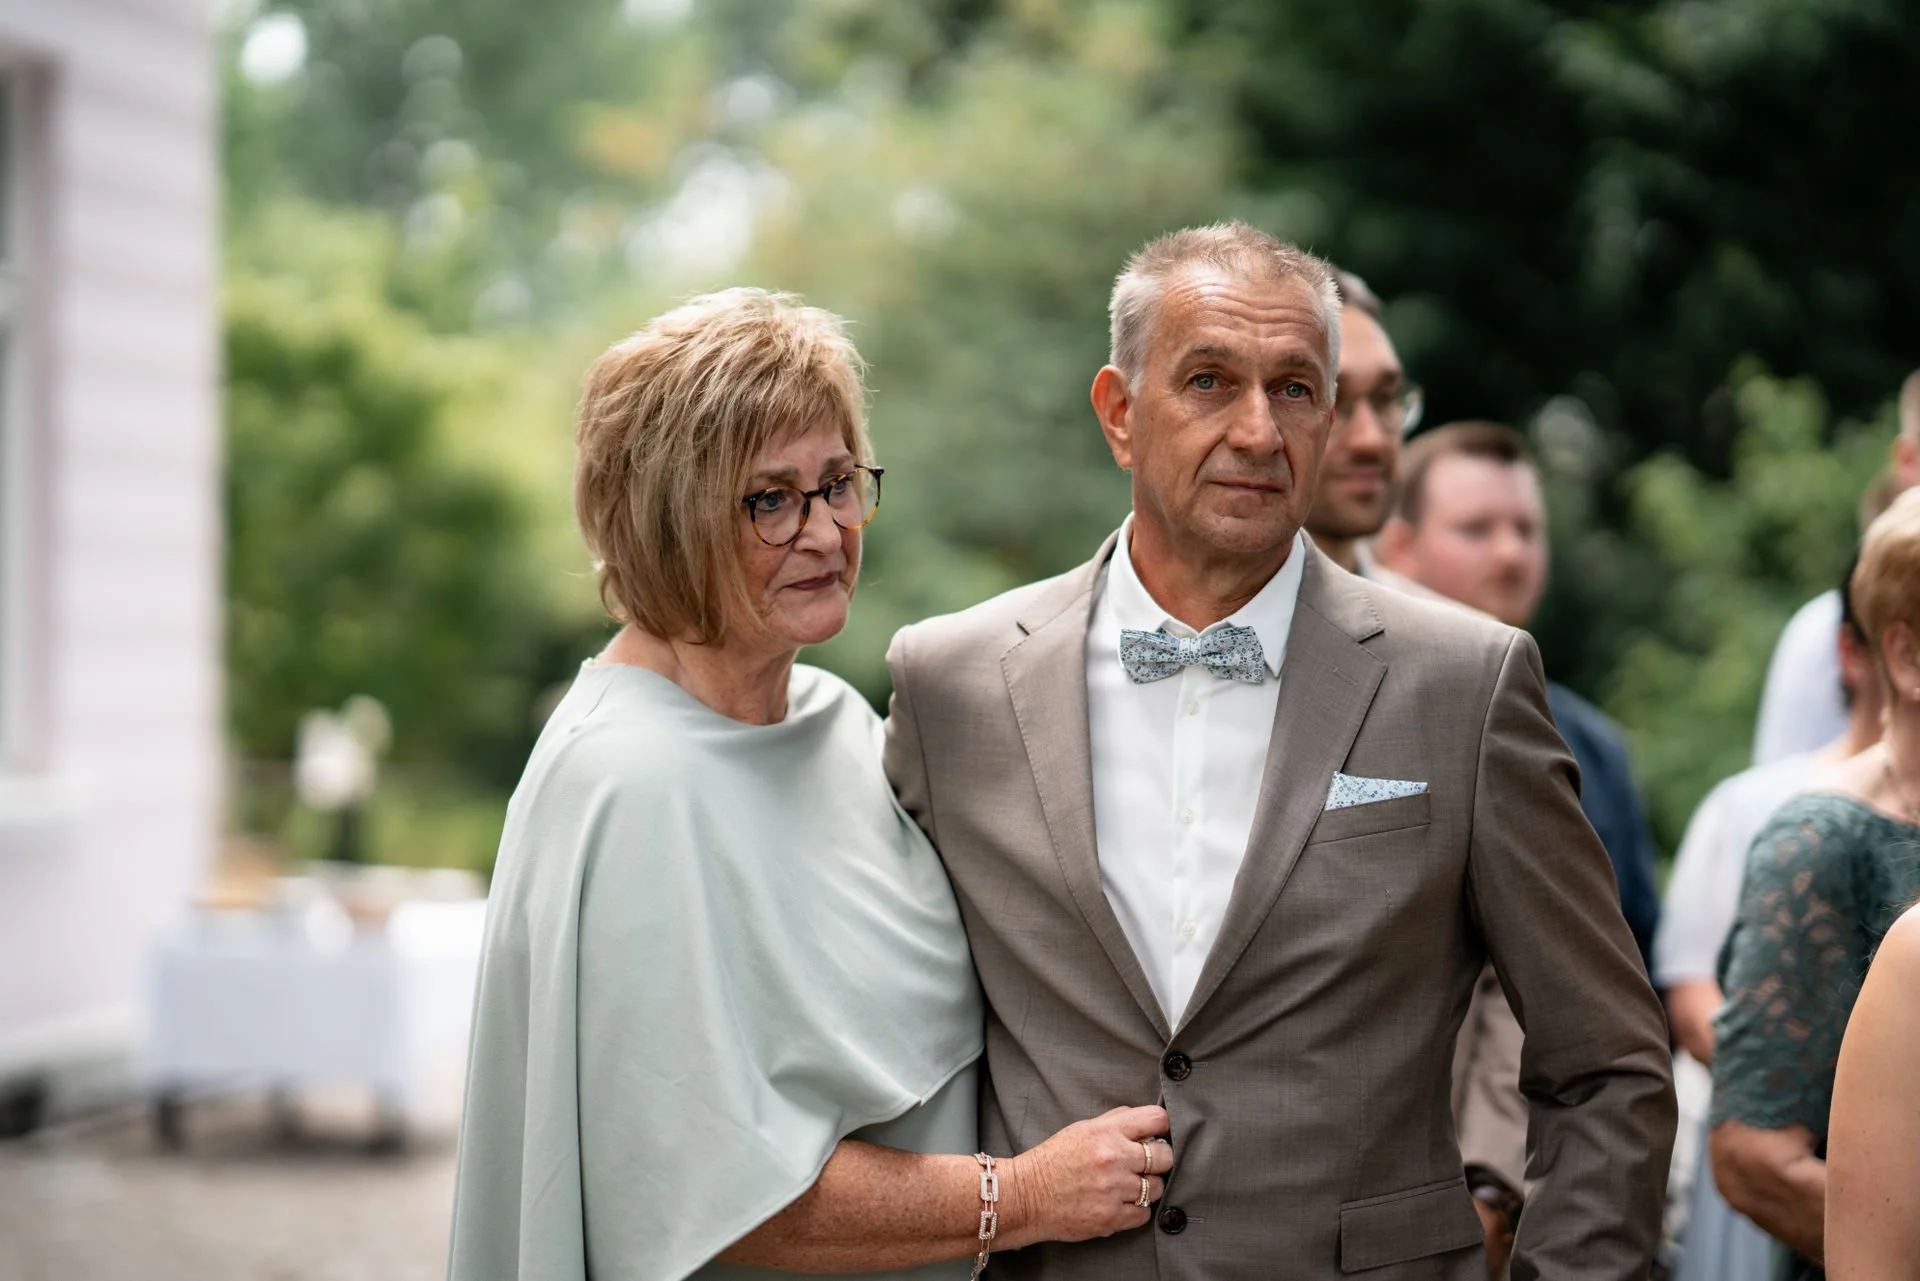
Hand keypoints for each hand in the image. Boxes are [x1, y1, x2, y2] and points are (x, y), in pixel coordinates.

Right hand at [1000, 1106, 1172, 1246]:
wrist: (1025, 1196)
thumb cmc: (1053, 1161)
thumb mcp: (1081, 1129)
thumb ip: (1115, 1121)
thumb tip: (1146, 1120)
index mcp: (1106, 1132)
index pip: (1157, 1119)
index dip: (1162, 1127)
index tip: (1158, 1135)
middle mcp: (1113, 1158)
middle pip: (1165, 1157)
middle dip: (1158, 1160)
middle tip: (1144, 1165)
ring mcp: (1114, 1189)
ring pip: (1156, 1187)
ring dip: (1146, 1188)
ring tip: (1127, 1187)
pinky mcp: (1111, 1217)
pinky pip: (1144, 1214)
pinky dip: (1135, 1211)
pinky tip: (1119, 1204)